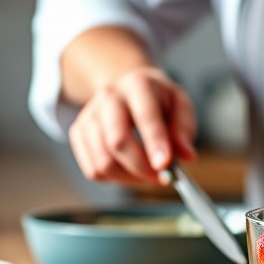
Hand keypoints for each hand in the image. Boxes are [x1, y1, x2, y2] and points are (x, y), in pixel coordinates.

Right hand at [67, 65, 196, 184]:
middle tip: (161, 177)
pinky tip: (128, 169)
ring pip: (103, 162)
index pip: (145, 116)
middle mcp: (109, 97)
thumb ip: (184, 130)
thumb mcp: (180, 105)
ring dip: (129, 178)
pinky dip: (113, 179)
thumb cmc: (158, 101)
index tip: (165, 165)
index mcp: (138, 84)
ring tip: (147, 173)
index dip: (155, 143)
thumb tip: (185, 155)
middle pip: (117, 141)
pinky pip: (92, 170)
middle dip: (141, 167)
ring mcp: (89, 114)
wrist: (127, 89)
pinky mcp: (77, 133)